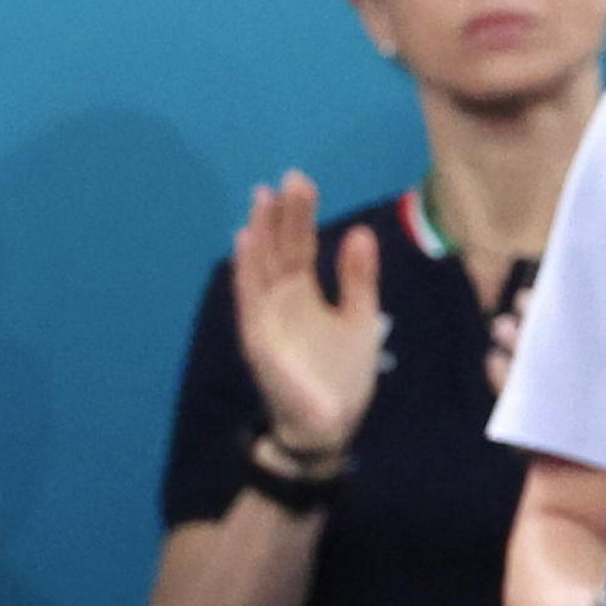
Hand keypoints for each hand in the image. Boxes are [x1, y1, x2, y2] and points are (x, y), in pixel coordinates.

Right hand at [227, 172, 391, 464]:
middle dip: (283, 215)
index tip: (302, 181)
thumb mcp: (360, 318)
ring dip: (260, 233)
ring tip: (262, 198)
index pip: (301, 245)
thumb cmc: (342, 375)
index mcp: (305, 292)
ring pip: (261, 267)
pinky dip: (246, 270)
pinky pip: (249, 299)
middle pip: (280, 248)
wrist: (332, 426)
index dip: (300, 214)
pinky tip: (245, 241)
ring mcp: (267, 317)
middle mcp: (281, 299)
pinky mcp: (258, 338)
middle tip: (289, 178)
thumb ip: (358, 278)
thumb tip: (360, 230)